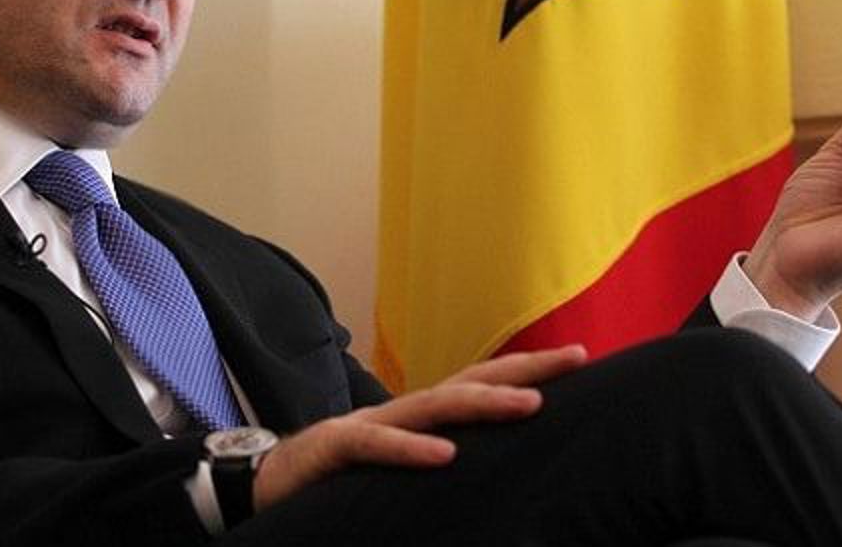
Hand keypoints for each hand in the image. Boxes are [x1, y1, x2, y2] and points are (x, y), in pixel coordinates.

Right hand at [251, 344, 587, 510]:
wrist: (263, 483)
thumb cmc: (336, 478)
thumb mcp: (397, 468)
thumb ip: (437, 457)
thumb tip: (489, 467)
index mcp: (417, 418)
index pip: (479, 384)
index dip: (526, 371)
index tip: (579, 359)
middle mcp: (399, 412)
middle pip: (468, 382)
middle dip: (523, 371)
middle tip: (574, 360)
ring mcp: (368, 424)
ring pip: (431, 406)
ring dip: (482, 404)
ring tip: (530, 406)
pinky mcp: (334, 449)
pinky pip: (375, 444)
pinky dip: (410, 449)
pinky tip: (445, 457)